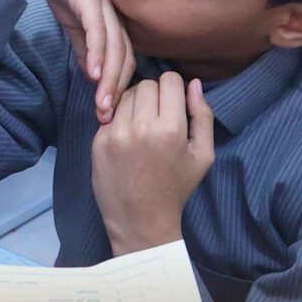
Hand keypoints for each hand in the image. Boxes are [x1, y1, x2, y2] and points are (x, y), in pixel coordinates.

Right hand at [17, 0, 134, 121]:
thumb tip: (93, 74)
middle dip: (118, 92)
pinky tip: (95, 74)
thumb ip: (84, 46)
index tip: (107, 114)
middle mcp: (113, 16)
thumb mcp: (72, 21)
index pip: (123, 61)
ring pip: (115, 49)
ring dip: (110, 80)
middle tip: (108, 119)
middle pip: (125, 59)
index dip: (118, 88)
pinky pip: (98, 31)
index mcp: (111, 22)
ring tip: (103, 105)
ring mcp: (103, 7)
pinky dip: (98, 54)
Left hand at [90, 73, 214, 254]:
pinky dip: (120, 120)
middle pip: (146, 84)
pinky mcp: (98, 141)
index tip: (174, 104)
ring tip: (143, 126)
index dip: (175, 89)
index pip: (169, 80)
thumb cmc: (176, 188)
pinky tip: (128, 140)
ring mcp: (116, 133)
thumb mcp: (202, 155)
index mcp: (171, 129)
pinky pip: (110, 114)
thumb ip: (203, 116)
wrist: (141, 221)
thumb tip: (195, 83)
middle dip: (155, 95)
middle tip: (159, 116)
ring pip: (126, 95)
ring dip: (136, 104)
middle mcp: (141, 126)